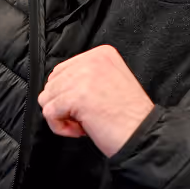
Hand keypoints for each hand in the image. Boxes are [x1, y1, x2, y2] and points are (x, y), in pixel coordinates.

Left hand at [37, 45, 153, 157]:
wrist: (142, 134)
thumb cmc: (129, 117)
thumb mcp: (112, 81)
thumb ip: (87, 76)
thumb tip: (57, 85)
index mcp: (102, 54)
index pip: (63, 69)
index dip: (68, 93)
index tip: (86, 106)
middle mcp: (92, 61)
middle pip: (52, 82)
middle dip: (63, 104)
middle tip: (86, 116)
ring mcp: (83, 77)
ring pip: (47, 97)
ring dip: (62, 116)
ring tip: (84, 123)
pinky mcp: (76, 97)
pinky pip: (49, 113)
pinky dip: (60, 127)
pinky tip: (81, 130)